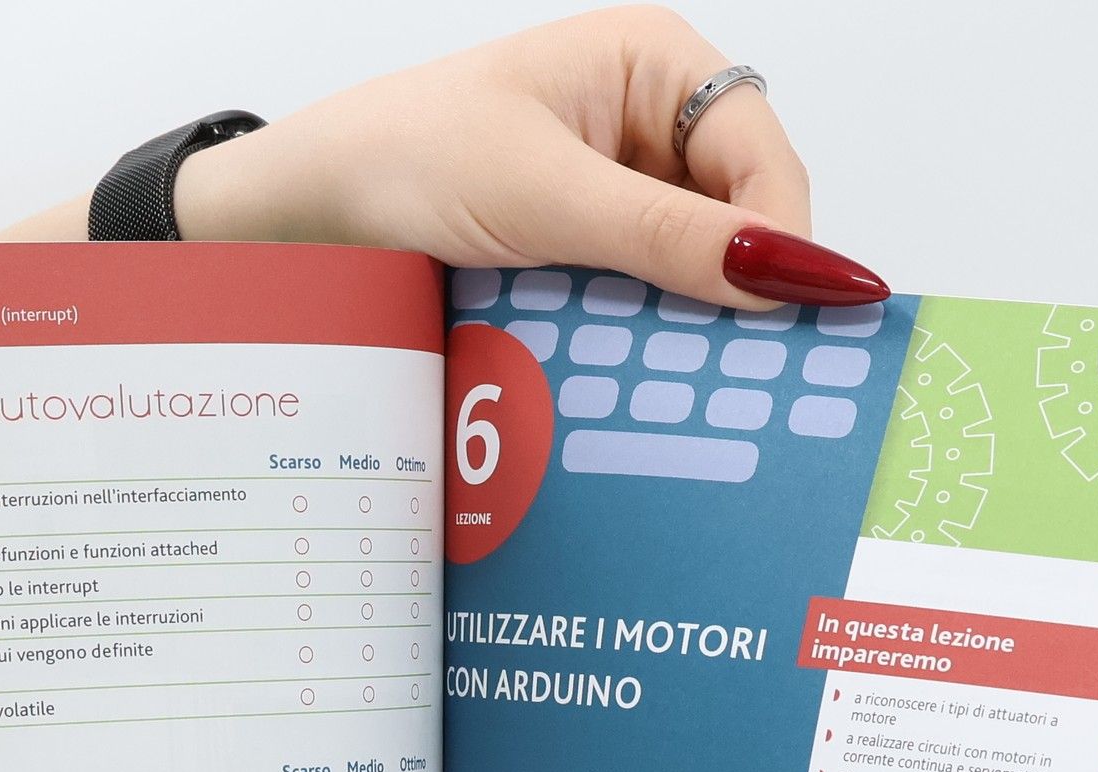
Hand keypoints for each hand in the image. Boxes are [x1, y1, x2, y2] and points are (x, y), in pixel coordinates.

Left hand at [173, 6, 885, 307]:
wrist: (307, 213)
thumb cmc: (406, 160)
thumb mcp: (546, 196)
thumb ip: (668, 238)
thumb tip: (789, 272)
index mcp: (651, 65)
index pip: (762, 157)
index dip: (781, 239)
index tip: (784, 321)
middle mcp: (648, 123)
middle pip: (739, 218)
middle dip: (734, 291)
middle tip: (730, 375)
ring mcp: (618, 193)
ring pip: (695, 272)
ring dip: (684, 325)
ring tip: (672, 381)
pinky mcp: (586, 253)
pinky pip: (643, 302)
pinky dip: (640, 339)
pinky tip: (629, 372)